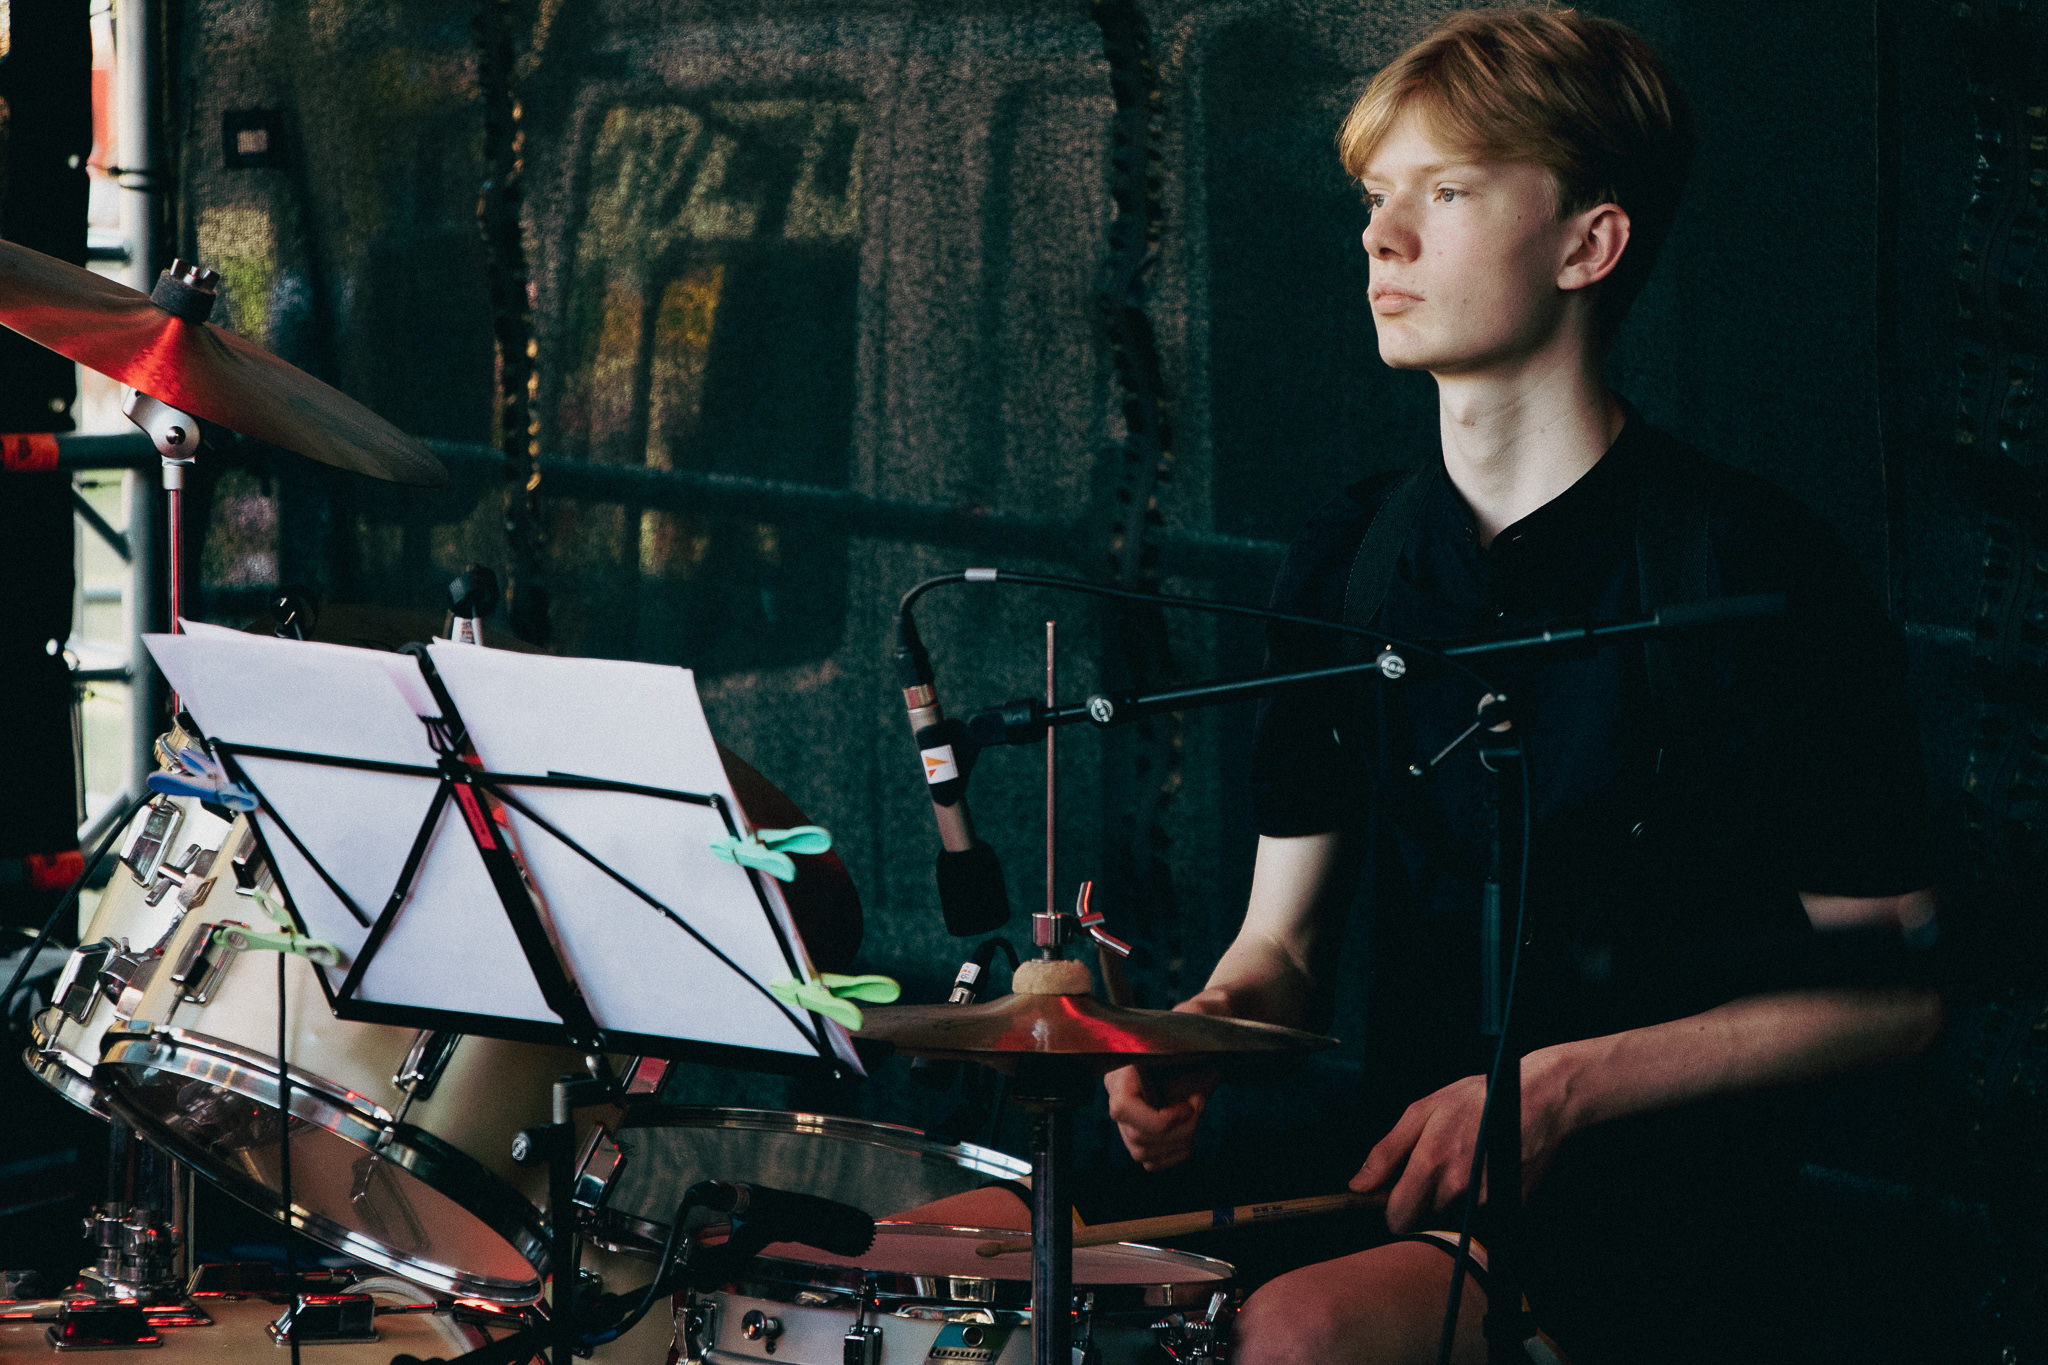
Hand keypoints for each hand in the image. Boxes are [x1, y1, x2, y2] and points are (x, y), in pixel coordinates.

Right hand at [1105, 996, 1232, 1170]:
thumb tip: (1195, 1014)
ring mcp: (1128, 1117)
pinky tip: (1190, 1131)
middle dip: (1178, 1130)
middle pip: (1136, 1137)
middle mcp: (1119, 1094)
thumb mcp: (1203, 1016)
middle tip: (1198, 1104)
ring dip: (1178, 1143)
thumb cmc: (1202, 1026)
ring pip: (1142, 1152)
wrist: (1206, 1043)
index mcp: (1125, 1066)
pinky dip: (1174, 1154)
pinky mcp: (1141, 1133)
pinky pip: (1150, 1161)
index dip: (1156, 1119)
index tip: (1189, 1106)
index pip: (1122, 1107)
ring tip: (1196, 1113)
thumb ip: (1198, 1013)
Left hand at [1347, 1054, 1575, 1232]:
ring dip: (1452, 1199)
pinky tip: (1484, 1170)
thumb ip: (1386, 1152)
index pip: (1398, 1219)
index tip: (1397, 1199)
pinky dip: (1478, 1199)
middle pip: (1425, 1218)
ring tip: (1464, 1162)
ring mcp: (1485, 1200)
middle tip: (1438, 1167)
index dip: (1394, 1212)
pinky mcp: (1508, 1205)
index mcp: (1430, 1163)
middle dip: (1424, 1201)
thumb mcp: (1422, 1111)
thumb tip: (1358, 1185)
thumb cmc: (1477, 1099)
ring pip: (1453, 1217)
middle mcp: (1458, 1188)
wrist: (1537, 1100)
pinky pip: (1481, 1214)